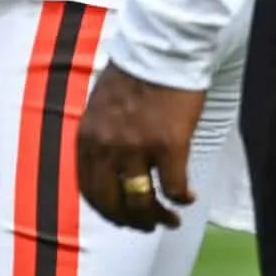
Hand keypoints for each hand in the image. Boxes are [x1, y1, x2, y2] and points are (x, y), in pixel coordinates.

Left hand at [76, 63, 204, 230]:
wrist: (161, 49)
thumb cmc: (134, 74)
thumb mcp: (101, 107)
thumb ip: (101, 138)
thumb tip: (109, 169)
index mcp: (87, 136)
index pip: (88, 189)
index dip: (106, 211)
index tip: (122, 218)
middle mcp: (106, 146)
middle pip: (112, 203)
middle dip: (130, 221)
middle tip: (147, 226)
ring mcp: (136, 147)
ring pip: (142, 201)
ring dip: (157, 217)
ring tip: (170, 219)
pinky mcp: (168, 146)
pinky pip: (173, 187)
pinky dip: (181, 197)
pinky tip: (189, 196)